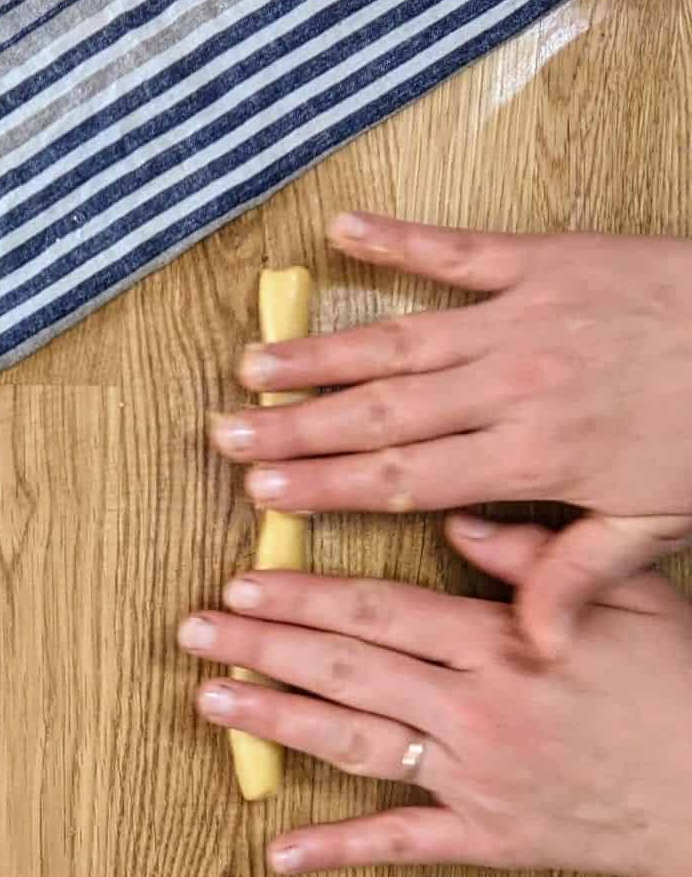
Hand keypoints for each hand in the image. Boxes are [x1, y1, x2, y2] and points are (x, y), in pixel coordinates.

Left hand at [178, 517, 691, 876]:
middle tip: (197, 629)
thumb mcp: (629, 598)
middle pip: (347, 669)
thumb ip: (538, 557)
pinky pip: (401, 846)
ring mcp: (476, 778)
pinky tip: (278, 852)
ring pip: (354, 743)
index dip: (303, 596)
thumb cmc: (681, 688)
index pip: (377, 611)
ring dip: (276, 721)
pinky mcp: (487, 838)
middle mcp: (475, 708)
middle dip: (263, 645)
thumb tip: (458, 522)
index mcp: (502, 643)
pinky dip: (338, 850)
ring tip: (209, 700)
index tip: (245, 581)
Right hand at [211, 214, 691, 658]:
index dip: (328, 488)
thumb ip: (582, 575)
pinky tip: (344, 231)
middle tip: (227, 438)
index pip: (407, 479)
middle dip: (296, 429)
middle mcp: (511, 386)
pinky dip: (398, 241)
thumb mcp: (662, 524)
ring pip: (399, 341)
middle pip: (382, 414)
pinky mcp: (543, 259)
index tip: (266, 497)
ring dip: (321, 354)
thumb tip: (527, 644)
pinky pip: (456, 249)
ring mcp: (522, 317)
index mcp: (535, 458)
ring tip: (255, 366)